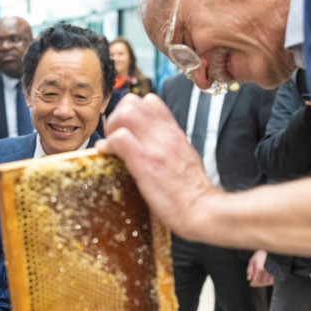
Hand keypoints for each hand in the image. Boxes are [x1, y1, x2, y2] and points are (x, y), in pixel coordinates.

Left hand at [98, 93, 218, 239]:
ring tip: (112, 146)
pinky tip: (109, 157)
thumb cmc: (193, 191)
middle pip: (132, 101)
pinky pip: (118, 139)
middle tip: (114, 137)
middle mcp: (165, 133)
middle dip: (116, 116)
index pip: (150, 100)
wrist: (202, 209)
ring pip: (124, 113)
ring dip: (111, 128)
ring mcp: (155, 146)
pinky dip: (108, 145)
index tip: (126, 128)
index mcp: (174, 132)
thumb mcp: (186, 158)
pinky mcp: (145, 162)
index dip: (131, 110)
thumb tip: (150, 145)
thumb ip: (169, 146)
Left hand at [247, 250, 274, 286]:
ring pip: (267, 282)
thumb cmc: (260, 255)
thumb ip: (249, 270)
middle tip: (254, 284)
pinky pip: (273, 280)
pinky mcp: (276, 272)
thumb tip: (249, 278)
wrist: (270, 250)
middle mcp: (266, 271)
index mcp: (259, 268)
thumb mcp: (252, 261)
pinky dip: (269, 282)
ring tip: (259, 282)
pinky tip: (265, 280)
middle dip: (257, 284)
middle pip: (262, 282)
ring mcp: (272, 272)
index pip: (256, 280)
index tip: (251, 284)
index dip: (253, 283)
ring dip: (263, 284)